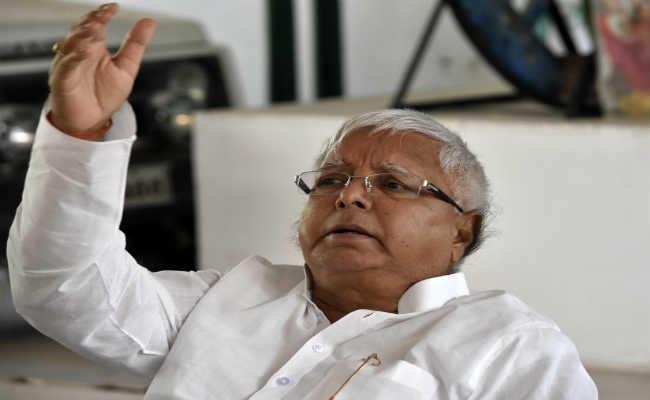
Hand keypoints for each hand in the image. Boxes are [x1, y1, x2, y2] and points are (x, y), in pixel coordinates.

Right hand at [48, 3, 156, 137]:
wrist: (92, 121)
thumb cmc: (104, 95)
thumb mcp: (127, 68)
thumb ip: (135, 45)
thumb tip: (149, 22)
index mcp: (94, 47)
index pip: (95, 25)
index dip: (102, 14)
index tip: (114, 7)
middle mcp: (79, 53)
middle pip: (81, 30)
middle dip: (91, 21)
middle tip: (103, 14)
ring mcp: (69, 65)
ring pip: (71, 45)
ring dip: (82, 35)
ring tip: (96, 28)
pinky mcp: (63, 80)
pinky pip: (67, 66)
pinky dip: (75, 57)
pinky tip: (86, 51)